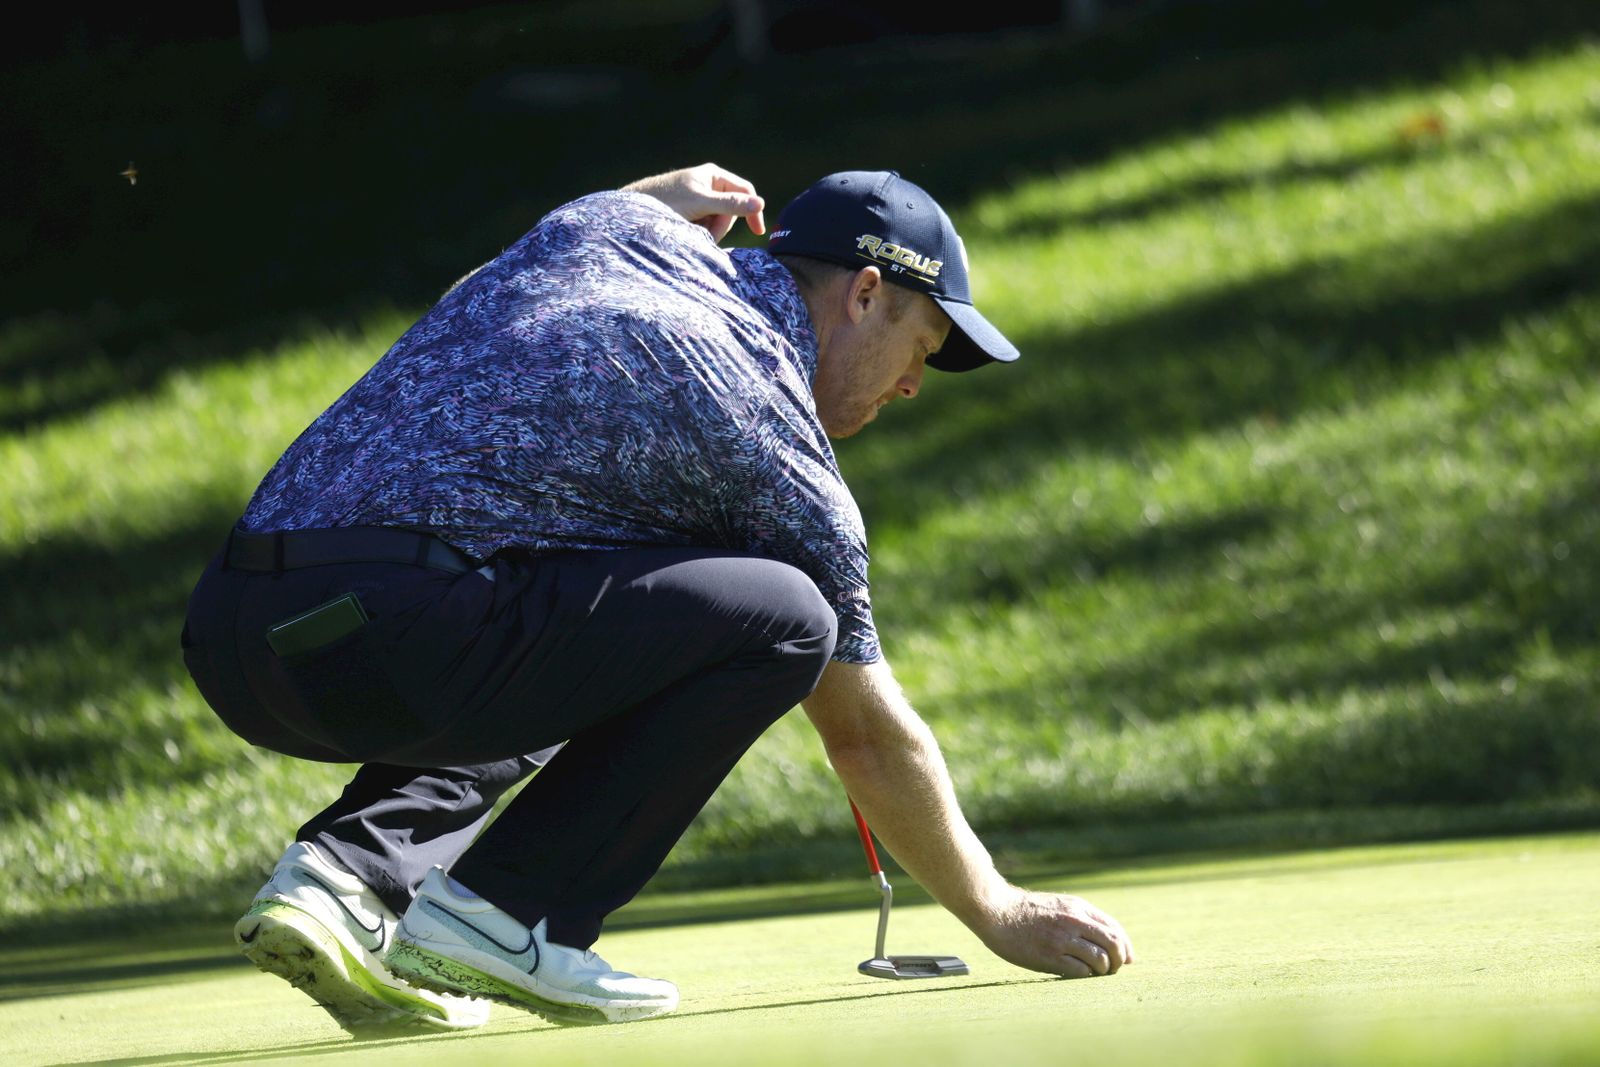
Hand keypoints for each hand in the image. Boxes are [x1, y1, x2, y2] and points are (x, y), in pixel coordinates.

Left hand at [621, 162, 765, 241]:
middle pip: (731, 210)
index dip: (752, 210)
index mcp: (714, 175)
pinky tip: (686, 232)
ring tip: (690, 231)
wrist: (634, 210)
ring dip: (709, 231)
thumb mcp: (701, 203)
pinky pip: (705, 226)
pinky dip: (699, 233)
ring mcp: (699, 200)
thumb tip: (760, 204)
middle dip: (721, 224)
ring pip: (718, 221)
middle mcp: (708, 186)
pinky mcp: (690, 213)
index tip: (757, 231)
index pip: (745, 191)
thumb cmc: (666, 201)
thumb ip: (730, 204)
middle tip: (705, 232)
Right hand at [977, 888, 1135, 977]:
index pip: (1115, 929)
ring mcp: (1062, 939)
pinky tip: (1076, 973)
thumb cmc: (1027, 912)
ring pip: (1101, 960)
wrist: (997, 912)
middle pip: (1114, 945)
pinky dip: (1085, 975)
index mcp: (1078, 908)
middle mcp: (1074, 922)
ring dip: (1102, 970)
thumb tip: (1110, 939)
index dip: (1126, 947)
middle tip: (1112, 969)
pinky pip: (1081, 971)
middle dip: (1119, 961)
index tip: (1126, 959)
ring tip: (1093, 972)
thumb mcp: (1059, 905)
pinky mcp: (1050, 957)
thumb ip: (1082, 918)